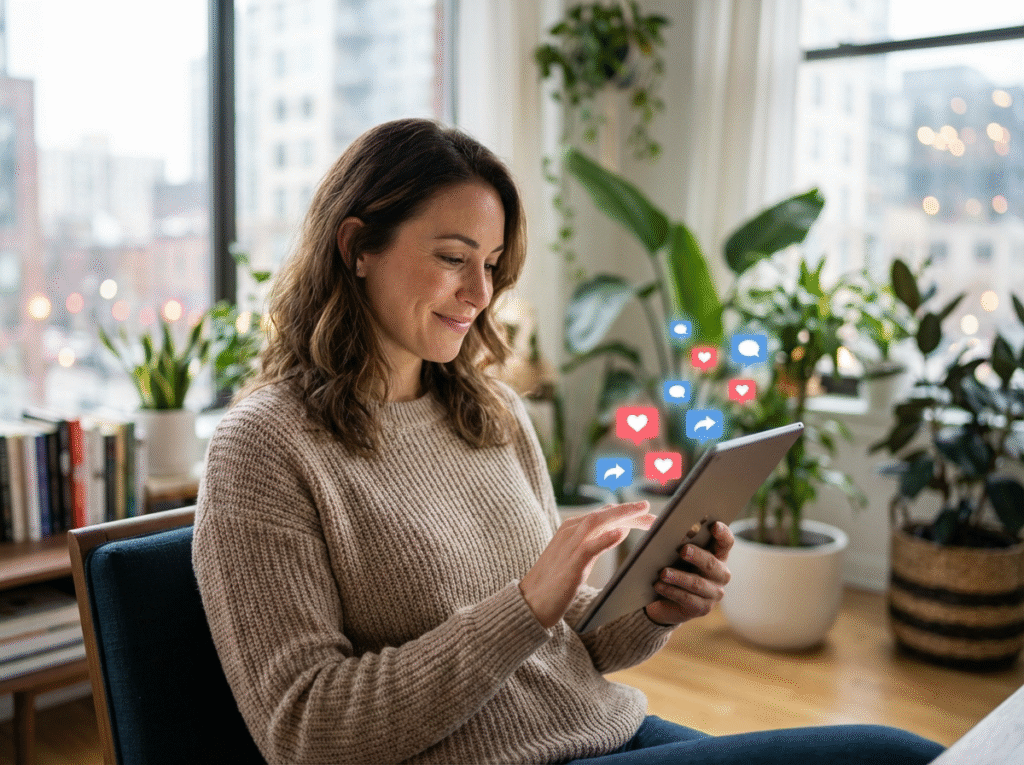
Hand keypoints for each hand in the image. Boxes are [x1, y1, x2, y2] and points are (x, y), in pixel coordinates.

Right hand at [519, 501, 656, 628]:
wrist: (530, 603)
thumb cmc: (553, 583)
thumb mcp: (577, 557)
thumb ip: (595, 542)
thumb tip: (619, 530)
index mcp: (571, 529)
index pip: (604, 514)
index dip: (628, 513)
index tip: (649, 516)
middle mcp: (570, 531)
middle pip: (604, 513)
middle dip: (631, 511)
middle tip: (655, 515)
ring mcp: (569, 546)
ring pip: (597, 522)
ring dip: (622, 514)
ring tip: (642, 511)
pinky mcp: (570, 565)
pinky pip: (589, 547)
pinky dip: (605, 538)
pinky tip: (621, 532)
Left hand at [644, 521, 732, 627]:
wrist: (667, 599)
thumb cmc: (675, 566)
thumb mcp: (678, 552)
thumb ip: (679, 538)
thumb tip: (670, 527)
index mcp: (718, 555)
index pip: (726, 542)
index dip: (723, 534)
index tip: (714, 525)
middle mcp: (721, 574)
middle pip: (711, 563)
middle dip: (697, 556)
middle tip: (683, 550)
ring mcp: (714, 593)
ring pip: (697, 584)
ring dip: (679, 577)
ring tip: (663, 573)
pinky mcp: (702, 608)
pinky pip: (687, 599)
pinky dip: (671, 591)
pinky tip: (659, 585)